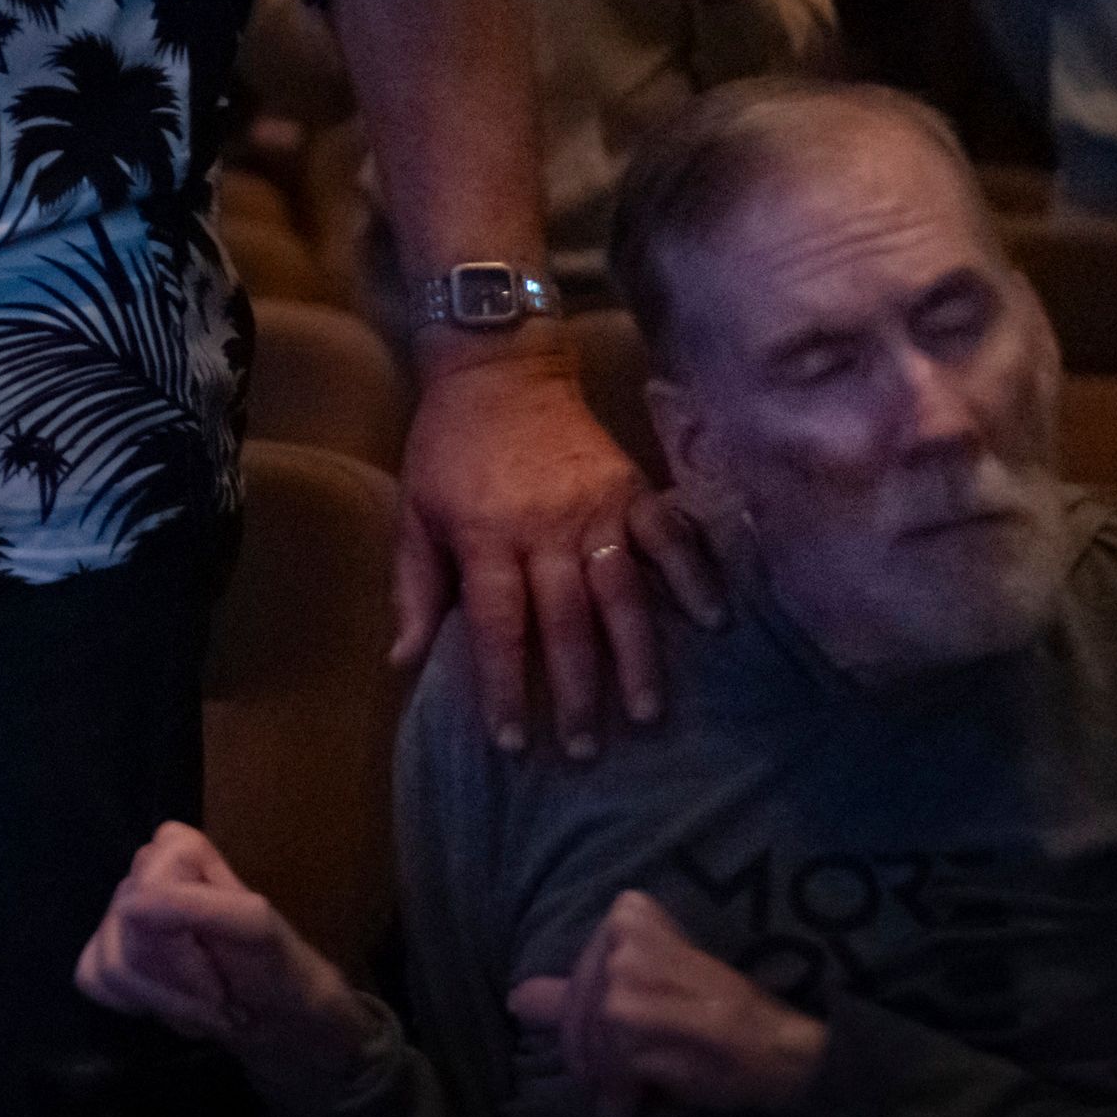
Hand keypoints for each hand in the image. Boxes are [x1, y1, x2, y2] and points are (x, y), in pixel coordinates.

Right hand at [75, 823, 377, 1094]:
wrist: (278, 1014)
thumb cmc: (275, 964)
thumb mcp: (252, 927)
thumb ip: (193, 907)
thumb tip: (127, 907)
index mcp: (176, 847)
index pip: (141, 900)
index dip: (178, 950)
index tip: (219, 971)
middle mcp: (142, 870)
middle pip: (125, 935)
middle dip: (176, 980)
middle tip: (218, 995)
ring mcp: (120, 910)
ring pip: (110, 965)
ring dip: (165, 1000)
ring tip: (204, 1002)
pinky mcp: (106, 949)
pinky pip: (93, 978)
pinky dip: (139, 1002)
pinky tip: (173, 1001)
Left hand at [393, 341, 725, 758]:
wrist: (499, 368)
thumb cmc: (448, 447)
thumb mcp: (414, 511)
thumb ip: (414, 587)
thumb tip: (403, 662)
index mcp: (486, 537)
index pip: (500, 626)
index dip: (505, 686)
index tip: (512, 741)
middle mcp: (547, 529)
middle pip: (567, 622)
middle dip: (576, 690)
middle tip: (584, 748)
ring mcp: (598, 508)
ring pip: (623, 592)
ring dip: (637, 655)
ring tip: (648, 711)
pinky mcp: (635, 486)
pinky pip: (671, 535)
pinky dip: (693, 575)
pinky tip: (713, 620)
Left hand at [510, 891, 824, 1116]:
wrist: (777, 1046)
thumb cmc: (720, 1016)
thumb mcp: (652, 985)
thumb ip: (583, 988)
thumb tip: (517, 1000)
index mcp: (627, 914)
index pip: (577, 984)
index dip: (593, 1027)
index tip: (629, 1043)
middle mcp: (621, 937)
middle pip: (576, 1020)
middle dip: (594, 1063)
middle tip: (624, 1085)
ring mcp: (622, 976)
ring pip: (586, 1052)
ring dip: (608, 1088)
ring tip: (635, 1101)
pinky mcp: (628, 1019)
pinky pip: (604, 1076)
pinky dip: (618, 1106)